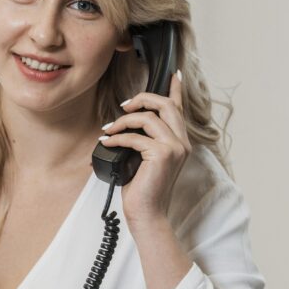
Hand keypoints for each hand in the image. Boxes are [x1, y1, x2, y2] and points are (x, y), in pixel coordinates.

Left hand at [98, 73, 190, 227]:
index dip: (176, 89)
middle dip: (141, 99)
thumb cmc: (142, 189)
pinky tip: (107, 141)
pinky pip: (135, 137)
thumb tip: (124, 123)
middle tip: (122, 106)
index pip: (180, 109)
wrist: (147, 214)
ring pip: (149, 118)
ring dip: (124, 120)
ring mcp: (175, 148)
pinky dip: (117, 137)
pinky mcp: (163, 155)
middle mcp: (182, 143)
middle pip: (165, 105)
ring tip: (109, 129)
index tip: (173, 74)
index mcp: (179, 142)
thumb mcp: (143, 159)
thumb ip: (143, 140)